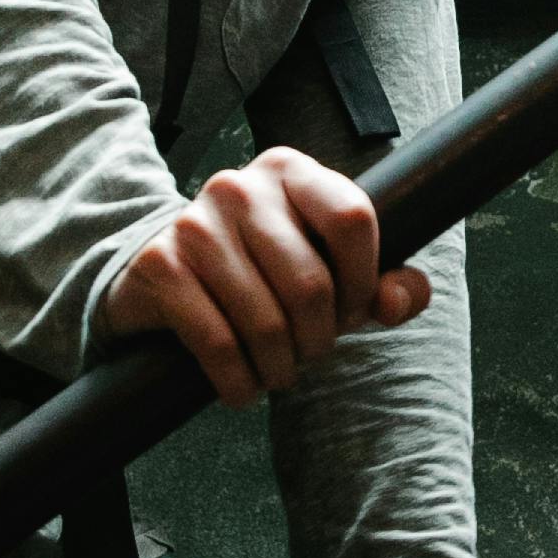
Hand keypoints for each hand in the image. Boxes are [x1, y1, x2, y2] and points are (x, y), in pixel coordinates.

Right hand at [102, 145, 429, 407]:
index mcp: (290, 171)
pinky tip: (243, 386)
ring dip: (280, 368)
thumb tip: (396, 303)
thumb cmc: (261, 272)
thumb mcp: (327, 266)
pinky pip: (218, 343)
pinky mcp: (161, 266)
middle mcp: (239, 187)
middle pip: (311, 283)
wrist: (162, 278)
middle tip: (309, 354)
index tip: (352, 310)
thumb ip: (385, 283)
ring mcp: (195, 224)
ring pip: (267, 322)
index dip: (364, 280)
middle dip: (320, 338)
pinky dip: (239, 381)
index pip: (352, 219)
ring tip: (277, 373)